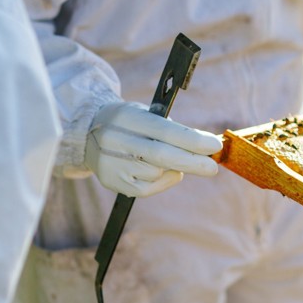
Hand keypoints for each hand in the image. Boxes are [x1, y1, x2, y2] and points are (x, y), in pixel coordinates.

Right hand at [84, 101, 221, 197]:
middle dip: (192, 162)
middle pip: (161, 156)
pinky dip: (163, 181)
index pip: (165, 131)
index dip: (192, 140)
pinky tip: (164, 172)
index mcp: (126, 117)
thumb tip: (205, 146)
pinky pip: (147, 189)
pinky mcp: (111, 181)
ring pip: (156, 173)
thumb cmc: (129, 122)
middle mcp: (114, 139)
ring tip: (172, 159)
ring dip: (175, 168)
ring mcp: (110, 163)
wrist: (87, 132)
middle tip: (213, 167)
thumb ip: (172, 129)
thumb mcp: (145, 113)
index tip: (215, 145)